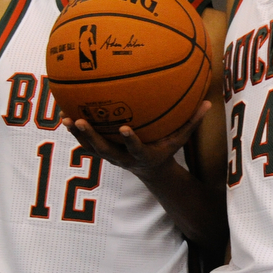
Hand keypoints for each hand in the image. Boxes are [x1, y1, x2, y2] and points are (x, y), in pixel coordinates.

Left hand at [62, 100, 212, 181]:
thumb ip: (191, 122)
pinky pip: (86, 142)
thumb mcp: (180, 140)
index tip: (124, 128)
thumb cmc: (166, 150)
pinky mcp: (102, 152)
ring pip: (90, 147)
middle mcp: (123, 158)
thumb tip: (208, 102)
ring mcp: (111, 156)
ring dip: (78, 135)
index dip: (129, 140)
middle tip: (81, 121)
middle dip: (92, 137)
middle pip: (104, 149)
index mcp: (142, 155)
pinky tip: (65, 115)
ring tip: (66, 118)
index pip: (136, 148)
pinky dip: (75, 131)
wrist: (150, 171)